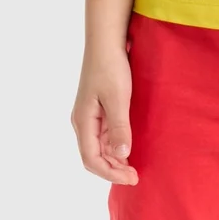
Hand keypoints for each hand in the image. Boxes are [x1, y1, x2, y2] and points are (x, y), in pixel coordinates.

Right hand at [71, 47, 138, 185]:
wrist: (106, 41)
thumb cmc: (110, 67)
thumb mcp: (118, 98)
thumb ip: (119, 127)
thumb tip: (121, 155)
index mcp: (83, 121)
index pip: (91, 159)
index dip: (110, 172)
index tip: (132, 177)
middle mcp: (83, 122)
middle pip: (94, 156)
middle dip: (112, 169)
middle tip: (135, 176)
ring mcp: (90, 116)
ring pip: (99, 147)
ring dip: (114, 159)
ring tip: (134, 166)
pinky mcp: (98, 109)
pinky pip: (104, 135)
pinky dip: (115, 145)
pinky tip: (129, 147)